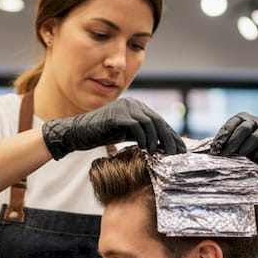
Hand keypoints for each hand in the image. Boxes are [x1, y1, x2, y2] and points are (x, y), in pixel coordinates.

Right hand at [42, 97, 184, 159]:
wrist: (77, 132)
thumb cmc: (100, 134)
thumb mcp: (125, 134)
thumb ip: (141, 134)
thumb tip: (160, 145)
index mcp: (136, 107)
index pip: (159, 120)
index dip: (171, 135)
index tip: (180, 149)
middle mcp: (132, 104)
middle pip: (158, 121)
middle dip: (169, 138)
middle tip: (175, 154)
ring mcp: (125, 107)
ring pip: (149, 123)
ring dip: (156, 140)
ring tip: (158, 154)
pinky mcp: (117, 115)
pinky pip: (136, 126)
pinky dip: (143, 138)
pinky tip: (145, 149)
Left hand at [211, 112, 257, 180]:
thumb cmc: (245, 149)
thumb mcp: (234, 144)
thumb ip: (225, 144)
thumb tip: (211, 152)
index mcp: (243, 118)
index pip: (232, 122)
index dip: (224, 135)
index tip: (216, 147)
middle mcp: (256, 121)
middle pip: (244, 128)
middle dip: (233, 142)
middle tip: (226, 154)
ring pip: (256, 136)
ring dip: (245, 148)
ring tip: (238, 157)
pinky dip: (257, 153)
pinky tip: (252, 158)